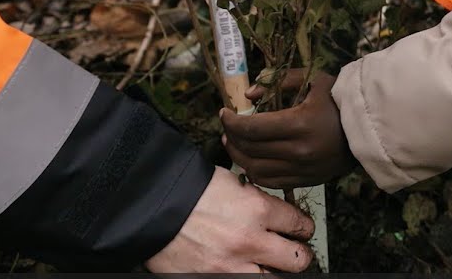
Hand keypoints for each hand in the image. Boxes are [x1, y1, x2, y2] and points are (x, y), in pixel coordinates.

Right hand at [145, 166, 314, 272]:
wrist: (147, 205)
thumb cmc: (184, 188)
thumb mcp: (227, 182)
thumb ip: (253, 199)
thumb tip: (269, 211)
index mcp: (256, 209)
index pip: (299, 224)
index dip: (303, 226)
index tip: (301, 229)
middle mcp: (250, 241)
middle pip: (297, 259)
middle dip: (299, 254)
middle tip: (296, 251)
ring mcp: (231, 267)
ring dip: (274, 271)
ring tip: (270, 265)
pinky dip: (245, 275)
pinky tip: (242, 268)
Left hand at [220, 70, 355, 188]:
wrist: (370, 128)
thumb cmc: (341, 99)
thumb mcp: (313, 80)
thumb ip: (279, 81)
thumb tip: (248, 95)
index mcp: (299, 124)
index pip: (251, 127)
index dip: (231, 121)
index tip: (224, 112)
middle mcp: (299, 152)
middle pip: (250, 149)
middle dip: (231, 137)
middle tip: (226, 126)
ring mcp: (302, 170)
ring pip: (256, 170)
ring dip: (239, 156)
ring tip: (234, 143)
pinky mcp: (307, 181)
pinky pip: (271, 182)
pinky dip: (255, 172)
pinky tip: (251, 158)